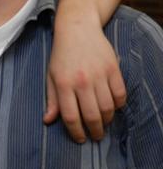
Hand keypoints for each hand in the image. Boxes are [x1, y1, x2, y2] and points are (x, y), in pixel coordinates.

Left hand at [44, 13, 126, 142]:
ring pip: (108, 108)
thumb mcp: (51, 76)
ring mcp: (99, 75)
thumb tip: (48, 120)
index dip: (76, 132)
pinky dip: (119, 105)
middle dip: (95, 131)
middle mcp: (82, 81)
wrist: (77, 29)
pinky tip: (113, 107)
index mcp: (63, 84)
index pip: (70, 116)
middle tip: (96, 137)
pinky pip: (120, 94)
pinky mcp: (113, 69)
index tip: (80, 139)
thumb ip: (52, 99)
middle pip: (92, 116)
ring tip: (104, 123)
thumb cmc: (61, 55)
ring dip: (107, 120)